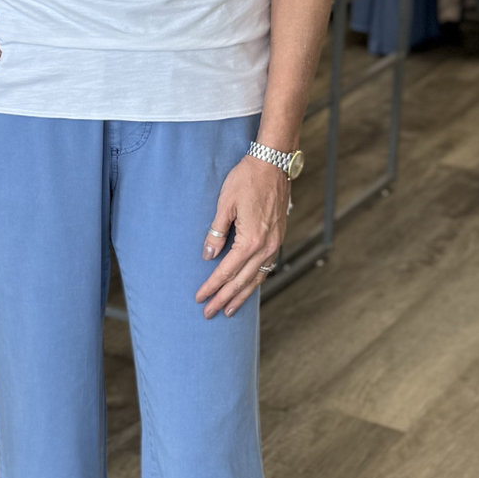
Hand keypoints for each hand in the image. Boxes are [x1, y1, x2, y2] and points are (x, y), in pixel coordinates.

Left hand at [195, 155, 288, 318]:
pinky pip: (267, 267)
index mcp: (251, 240)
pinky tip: (248, 287)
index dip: (212, 286)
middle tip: (209, 313)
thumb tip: (207, 255)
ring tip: (229, 310)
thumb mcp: (224, 204)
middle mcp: (266, 246)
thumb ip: (216, 232)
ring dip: (242, 295)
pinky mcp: (278, 238)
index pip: (227, 271)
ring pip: (257, 278)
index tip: (200, 298)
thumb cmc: (247, 179)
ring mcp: (275, 243)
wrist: (272, 164)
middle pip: (242, 280)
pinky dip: (256, 281)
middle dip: (224, 298)